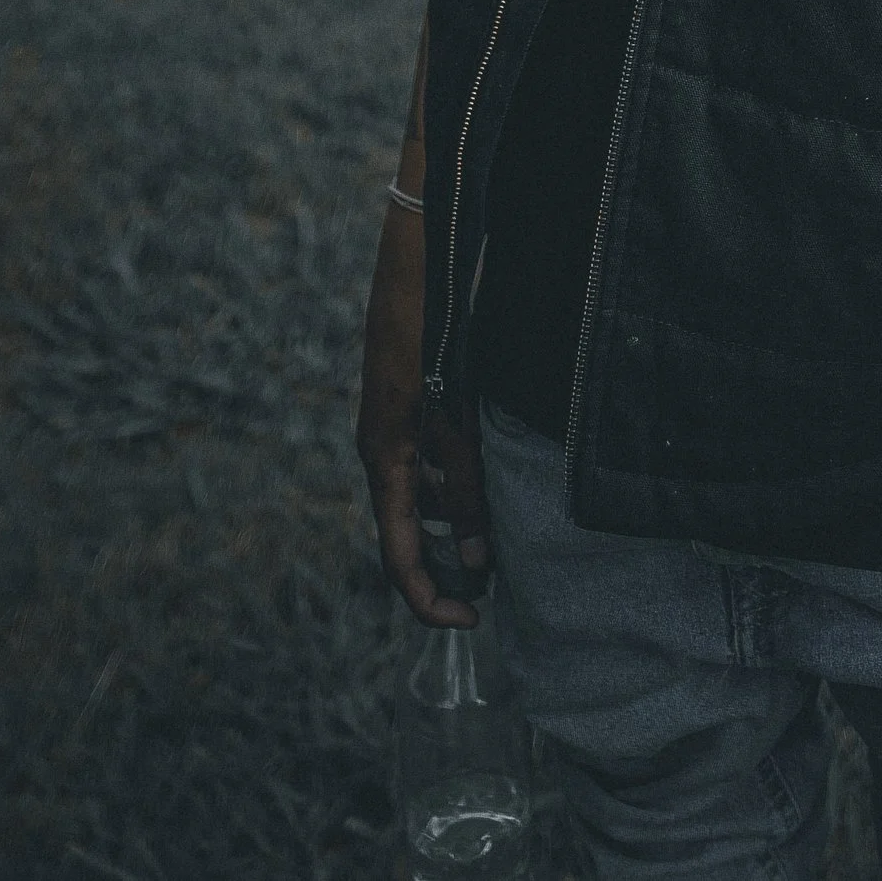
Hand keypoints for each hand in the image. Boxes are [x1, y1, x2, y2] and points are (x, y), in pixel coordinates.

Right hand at [356, 195, 492, 627]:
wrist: (416, 260)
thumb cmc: (433, 336)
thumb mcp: (455, 421)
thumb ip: (465, 489)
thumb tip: (477, 561)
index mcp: (383, 461)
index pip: (397, 556)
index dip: (429, 599)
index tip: (471, 621)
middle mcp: (381, 450)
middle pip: (406, 531)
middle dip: (446, 562)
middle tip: (493, 581)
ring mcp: (392, 424)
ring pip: (419, 494)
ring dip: (453, 518)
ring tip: (500, 527)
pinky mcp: (407, 400)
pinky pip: (427, 460)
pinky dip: (455, 478)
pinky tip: (489, 469)